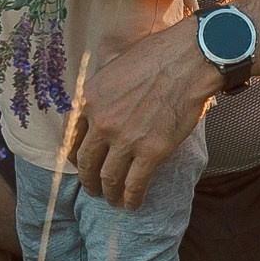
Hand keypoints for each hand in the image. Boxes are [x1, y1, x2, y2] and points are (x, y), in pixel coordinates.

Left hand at [68, 17, 209, 209]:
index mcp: (89, 100)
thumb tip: (100, 97)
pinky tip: (132, 204)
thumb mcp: (113, 65)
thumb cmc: (155, 56)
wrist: (187, 61)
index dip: (75, 157)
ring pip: (108, 177)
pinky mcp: (151, 152)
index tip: (81, 165)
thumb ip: (102, 87)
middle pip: (86, 162)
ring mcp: (125, 139)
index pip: (72, 138)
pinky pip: (135, 184)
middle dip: (88, 181)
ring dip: (108, 193)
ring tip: (112, 200)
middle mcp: (101, 123)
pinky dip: (131, 198)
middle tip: (92, 189)